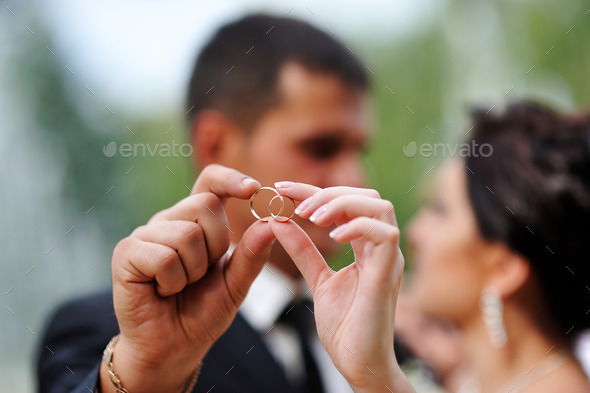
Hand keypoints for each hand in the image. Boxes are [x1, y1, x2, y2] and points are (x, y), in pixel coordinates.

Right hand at [104, 164, 275, 392]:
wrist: (173, 348)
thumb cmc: (202, 313)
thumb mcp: (235, 284)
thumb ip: (253, 255)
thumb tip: (273, 223)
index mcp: (195, 222)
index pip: (210, 181)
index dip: (230, 179)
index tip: (253, 188)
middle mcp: (169, 220)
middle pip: (204, 204)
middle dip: (216, 245)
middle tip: (201, 273)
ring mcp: (145, 235)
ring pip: (186, 234)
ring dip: (193, 271)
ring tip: (180, 285)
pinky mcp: (126, 253)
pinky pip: (163, 257)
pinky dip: (172, 282)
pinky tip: (162, 291)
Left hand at [270, 182, 414, 392]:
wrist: (359, 364)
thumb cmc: (345, 326)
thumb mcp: (317, 280)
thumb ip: (302, 251)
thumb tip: (278, 221)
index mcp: (367, 247)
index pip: (346, 203)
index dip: (314, 190)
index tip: (281, 188)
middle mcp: (382, 248)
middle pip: (368, 196)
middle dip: (329, 192)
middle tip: (298, 205)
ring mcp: (388, 259)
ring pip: (379, 207)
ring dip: (342, 203)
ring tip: (312, 216)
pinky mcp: (387, 275)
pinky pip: (384, 236)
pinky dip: (357, 227)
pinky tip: (332, 236)